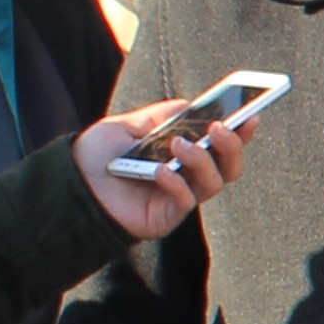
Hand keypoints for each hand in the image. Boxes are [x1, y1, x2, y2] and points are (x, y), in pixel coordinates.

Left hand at [78, 97, 255, 241]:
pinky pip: (185, 201)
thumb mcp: (127, 124)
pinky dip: (176, 184)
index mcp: (182, 152)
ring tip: (179, 146)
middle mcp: (187, 175)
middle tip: (221, 129)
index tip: (252, 114)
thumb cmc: (97, 156)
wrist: (70, 184)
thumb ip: (160, 116)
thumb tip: (191, 107)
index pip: (221, 144)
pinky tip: (159, 172)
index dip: (241, 131)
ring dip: (203, 162)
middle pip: (229, 166)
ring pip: (214, 183)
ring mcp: (179, 197)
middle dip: (232, 146)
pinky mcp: (166, 217)